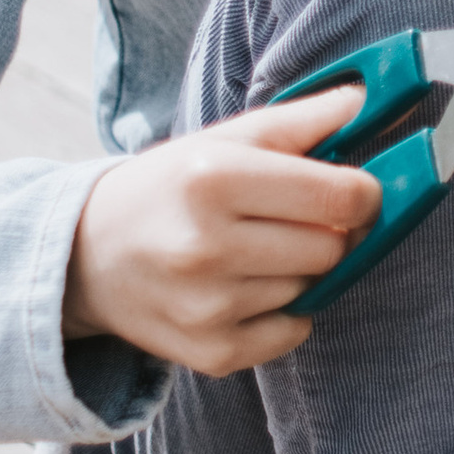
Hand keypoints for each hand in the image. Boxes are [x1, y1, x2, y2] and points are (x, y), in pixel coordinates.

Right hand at [63, 89, 380, 373]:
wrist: (85, 256)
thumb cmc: (167, 189)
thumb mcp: (224, 139)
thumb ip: (302, 120)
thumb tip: (367, 100)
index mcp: (212, 178)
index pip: (339, 196)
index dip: (363, 193)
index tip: (353, 190)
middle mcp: (206, 245)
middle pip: (333, 246)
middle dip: (327, 230)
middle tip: (291, 220)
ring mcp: (208, 307)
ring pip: (313, 288)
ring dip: (299, 270)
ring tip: (252, 252)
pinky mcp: (212, 352)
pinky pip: (295, 331)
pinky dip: (284, 313)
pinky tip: (244, 289)